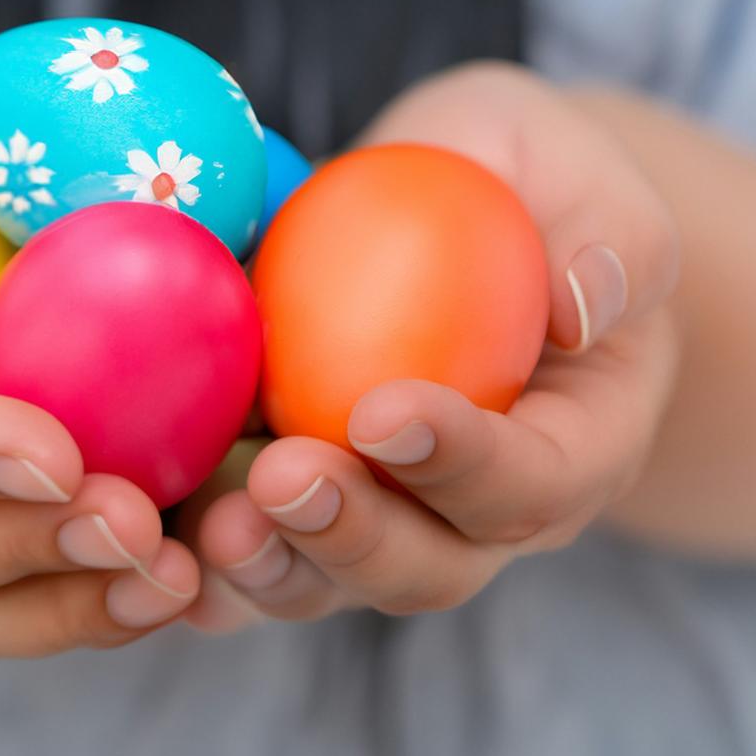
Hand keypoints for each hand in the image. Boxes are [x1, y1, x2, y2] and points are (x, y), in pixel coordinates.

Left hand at [186, 62, 678, 630]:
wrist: (461, 206)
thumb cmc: (533, 181)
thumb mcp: (584, 173)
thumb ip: (610, 233)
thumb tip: (583, 302)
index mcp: (581, 443)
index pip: (535, 482)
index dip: (464, 466)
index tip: (384, 413)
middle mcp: (484, 511)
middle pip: (430, 566)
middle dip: (352, 538)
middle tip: (281, 479)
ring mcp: (386, 520)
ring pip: (331, 583)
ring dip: (271, 566)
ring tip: (212, 524)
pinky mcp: (297, 508)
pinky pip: (252, 556)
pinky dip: (198, 563)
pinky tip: (145, 532)